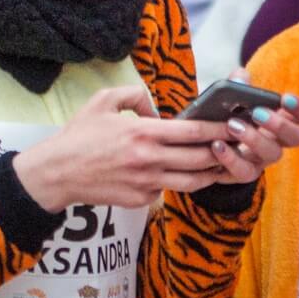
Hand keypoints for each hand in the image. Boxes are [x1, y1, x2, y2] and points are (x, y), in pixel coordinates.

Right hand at [13, 82, 298, 211]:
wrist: (55, 175)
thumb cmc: (78, 136)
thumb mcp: (102, 102)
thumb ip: (133, 96)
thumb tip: (156, 107)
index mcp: (142, 133)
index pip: (193, 131)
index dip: (219, 128)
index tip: (237, 123)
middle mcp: (148, 160)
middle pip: (201, 159)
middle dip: (226, 152)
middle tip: (243, 146)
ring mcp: (145, 184)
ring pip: (192, 181)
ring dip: (212, 173)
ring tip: (227, 164)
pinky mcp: (139, 200)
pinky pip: (167, 191)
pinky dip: (178, 183)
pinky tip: (188, 175)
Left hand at [199, 68, 298, 184]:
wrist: (207, 142)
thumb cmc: (226, 114)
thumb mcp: (232, 96)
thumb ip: (237, 83)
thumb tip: (240, 78)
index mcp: (283, 118)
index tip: (285, 98)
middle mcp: (279, 141)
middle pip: (296, 137)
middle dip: (280, 125)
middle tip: (258, 113)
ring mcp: (264, 159)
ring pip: (273, 154)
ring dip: (254, 139)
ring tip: (233, 125)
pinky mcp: (245, 173)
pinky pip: (244, 171)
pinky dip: (231, 158)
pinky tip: (217, 145)